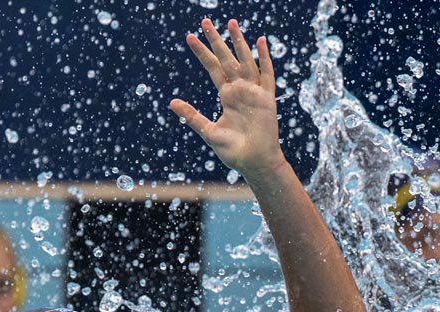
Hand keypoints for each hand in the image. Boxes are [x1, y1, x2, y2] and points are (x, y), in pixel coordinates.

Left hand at [171, 19, 284, 177]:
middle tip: (205, 21)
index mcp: (227, 96)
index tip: (190, 37)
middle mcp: (240, 90)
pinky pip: (266, 75)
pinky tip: (261, 41)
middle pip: (226, 59)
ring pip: (245, 61)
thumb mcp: (208, 131)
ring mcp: (254, 93)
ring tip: (231, 23)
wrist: (254, 162)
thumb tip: (172, 102)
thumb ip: (192, 116)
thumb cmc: (234, 151)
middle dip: (217, 40)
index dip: (202, 52)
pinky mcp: (266, 99)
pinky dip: (265, 58)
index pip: (213, 68)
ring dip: (238, 42)